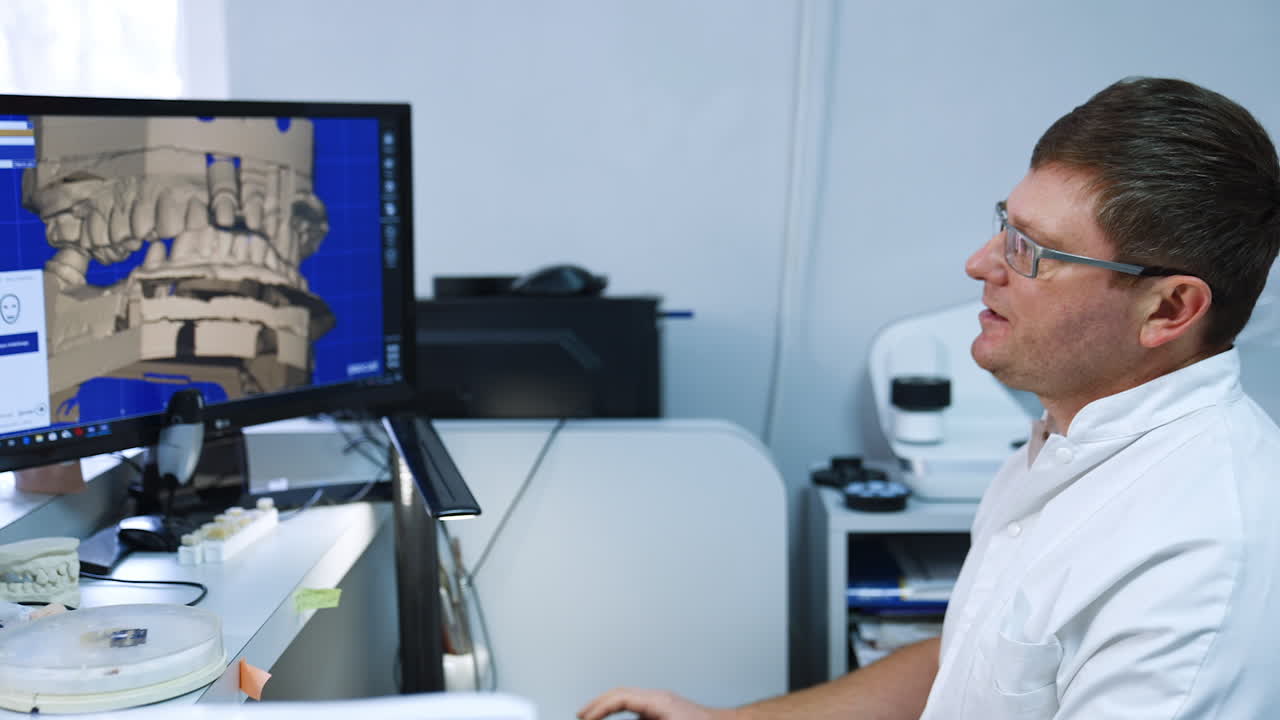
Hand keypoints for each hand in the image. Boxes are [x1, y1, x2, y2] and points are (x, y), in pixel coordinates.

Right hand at [578, 688, 725, 719]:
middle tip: (580, 713)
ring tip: (592, 716)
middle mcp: (659, 698)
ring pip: (628, 699)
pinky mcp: (665, 712)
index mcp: (659, 700)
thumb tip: (618, 714)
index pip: (621, 698)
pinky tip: (615, 718)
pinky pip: (637, 707)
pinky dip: (621, 711)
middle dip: (598, 703)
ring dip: (609, 707)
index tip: (585, 718)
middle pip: (621, 693)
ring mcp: (663, 704)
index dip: (599, 708)